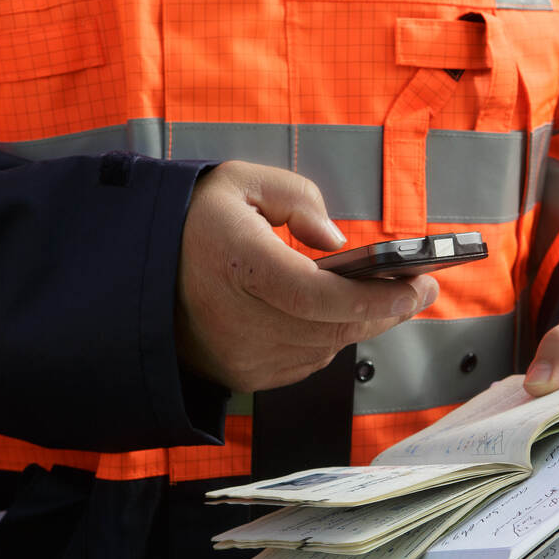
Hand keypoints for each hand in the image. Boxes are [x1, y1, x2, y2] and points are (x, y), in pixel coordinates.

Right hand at [176, 161, 437, 391]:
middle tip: (422, 290)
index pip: (320, 295)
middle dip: (386, 311)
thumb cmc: (190, 225)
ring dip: (360, 325)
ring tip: (391, 300)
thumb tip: (335, 241)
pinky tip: (342, 316)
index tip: (415, 287)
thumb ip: (295, 199)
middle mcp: (238, 319)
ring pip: (326, 348)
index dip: (373, 298)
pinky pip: (306, 363)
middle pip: (333, 327)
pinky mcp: (244, 375)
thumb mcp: (238, 182)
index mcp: (238, 265)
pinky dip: (328, 340)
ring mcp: (241, 355)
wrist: (136, 275)